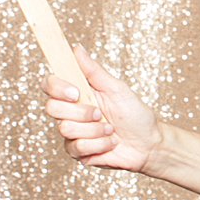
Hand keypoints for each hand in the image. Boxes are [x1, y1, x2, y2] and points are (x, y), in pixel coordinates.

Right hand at [42, 46, 161, 171]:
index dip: (57, 88)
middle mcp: (71, 112)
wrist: (149, 144)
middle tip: (100, 113)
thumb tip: (76, 48)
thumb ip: (94, 71)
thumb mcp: (117, 89)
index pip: (50, 85)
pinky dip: (99, 145)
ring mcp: (72, 132)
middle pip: (52, 108)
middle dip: (81, 112)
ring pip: (66, 129)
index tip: (76, 92)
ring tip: (111, 130)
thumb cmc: (136, 114)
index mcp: (78, 93)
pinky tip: (110, 143)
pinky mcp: (77, 151)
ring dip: (94, 130)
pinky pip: (76, 148)